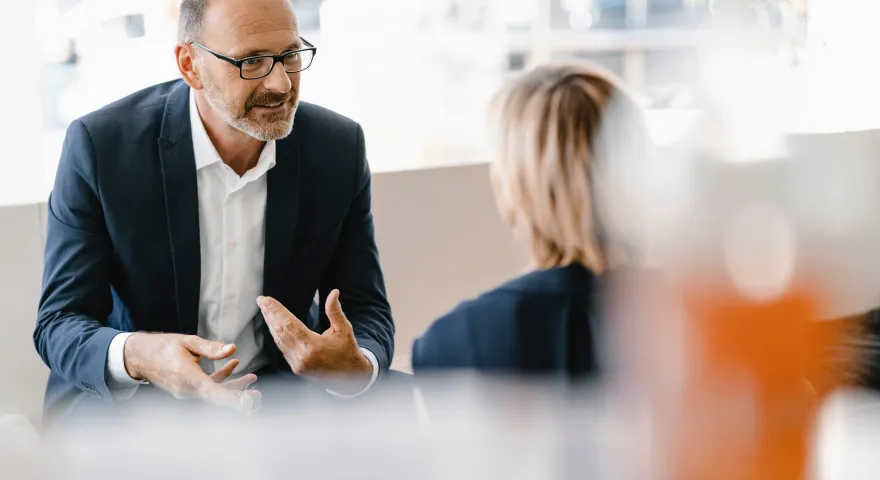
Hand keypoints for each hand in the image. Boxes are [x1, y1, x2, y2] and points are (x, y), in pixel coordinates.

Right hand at [124, 333, 259, 410]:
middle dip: (239, 396)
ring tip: (252, 378)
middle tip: (258, 395)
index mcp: (187, 377)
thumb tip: (232, 348)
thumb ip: (210, 347)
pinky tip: (233, 365)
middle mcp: (186, 389)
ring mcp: (186, 392)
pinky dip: (220, 380)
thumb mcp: (188, 342)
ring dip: (233, 386)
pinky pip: (207, 388)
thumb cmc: (163, 347)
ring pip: (214, 393)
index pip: (212, 392)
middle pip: (217, 396)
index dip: (230, 398)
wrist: (140, 357)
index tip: (246, 402)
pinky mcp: (186, 390)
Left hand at [257, 290, 371, 389]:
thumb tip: (334, 292)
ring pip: (279, 341)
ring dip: (271, 324)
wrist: (351, 377)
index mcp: (313, 346)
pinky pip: (283, 349)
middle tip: (261, 300)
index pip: (289, 324)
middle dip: (270, 314)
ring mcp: (297, 364)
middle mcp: (302, 357)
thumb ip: (335, 311)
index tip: (267, 299)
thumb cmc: (348, 351)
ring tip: (265, 310)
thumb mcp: (344, 329)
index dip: (277, 311)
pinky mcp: (296, 368)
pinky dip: (277, 335)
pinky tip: (273, 325)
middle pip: (281, 331)